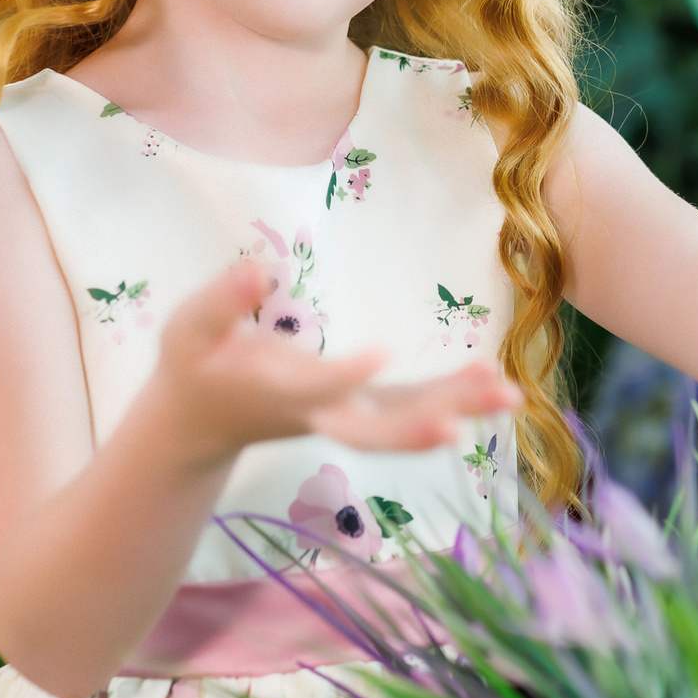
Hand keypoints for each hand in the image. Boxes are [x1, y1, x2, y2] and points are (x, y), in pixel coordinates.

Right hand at [151, 262, 521, 463]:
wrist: (199, 422)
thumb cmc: (194, 364)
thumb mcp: (188, 329)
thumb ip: (220, 301)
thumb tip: (255, 267)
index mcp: (276, 391)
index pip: (316, 388)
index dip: (346, 375)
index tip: (382, 356)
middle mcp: (317, 414)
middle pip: (372, 430)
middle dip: (416, 429)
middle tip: (462, 426)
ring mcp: (342, 418)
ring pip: (404, 423)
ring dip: (456, 411)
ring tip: (510, 396)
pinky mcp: (358, 411)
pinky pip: (412, 409)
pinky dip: (452, 399)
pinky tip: (495, 382)